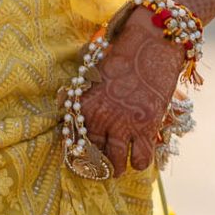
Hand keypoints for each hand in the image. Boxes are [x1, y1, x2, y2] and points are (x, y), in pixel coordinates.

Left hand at [79, 6, 183, 175]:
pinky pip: (141, 159)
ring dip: (116, 168)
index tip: (83, 161)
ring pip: (116, 163)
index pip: (74, 141)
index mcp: (83, 105)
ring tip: (118, 168)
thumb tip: (65, 109)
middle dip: (97, 166)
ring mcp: (123, 125)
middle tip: (102, 168)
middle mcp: (99, 118)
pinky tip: (139, 156)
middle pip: (93, 156)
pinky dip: (140, 162)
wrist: (150, 46)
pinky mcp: (146, 128)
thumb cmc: (121, 59)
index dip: (79, 154)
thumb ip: (79, 96)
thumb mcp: (92, 76)